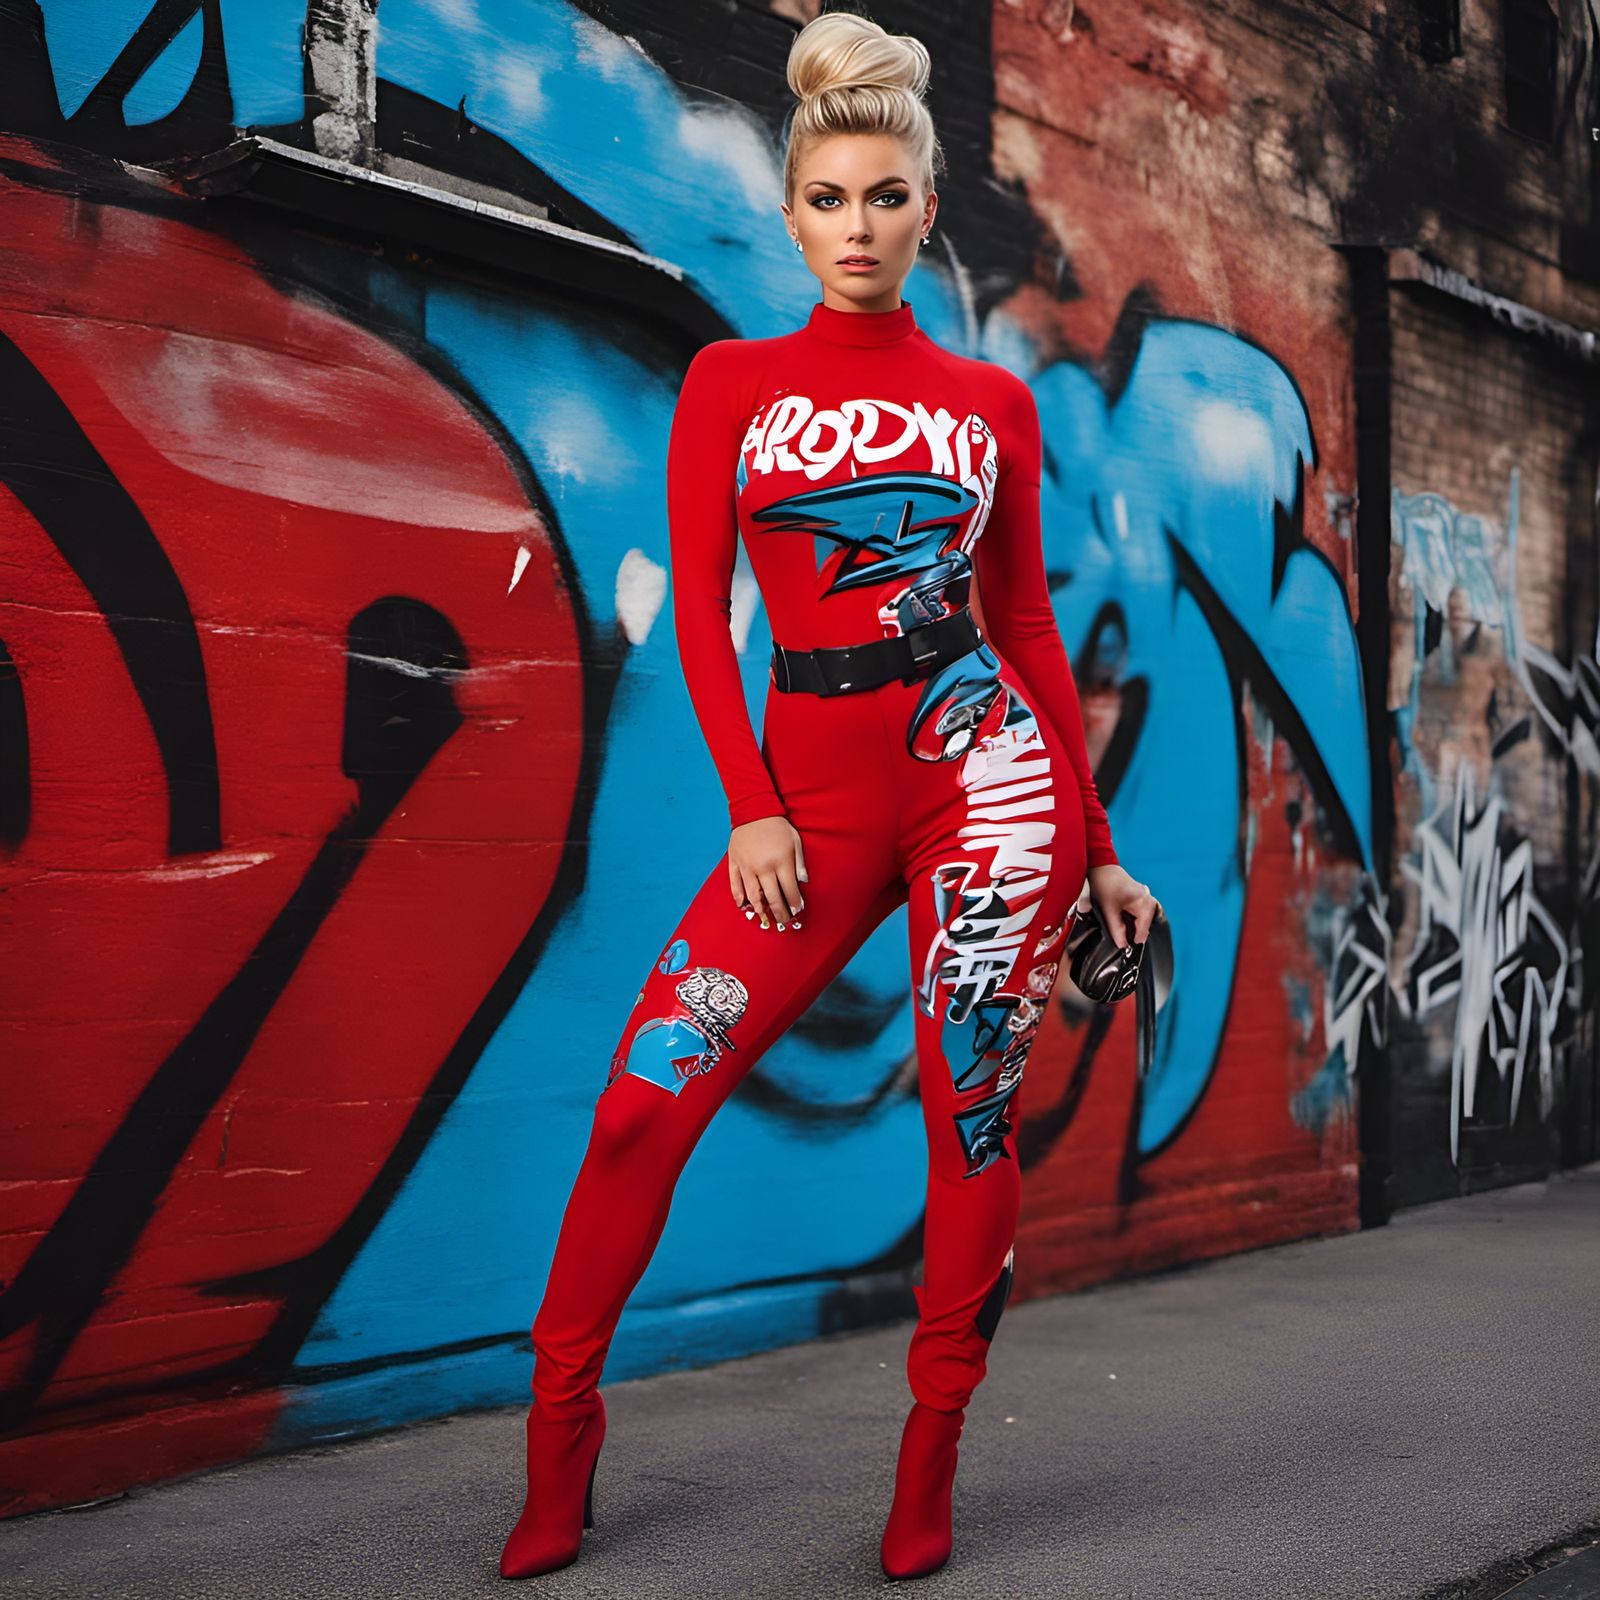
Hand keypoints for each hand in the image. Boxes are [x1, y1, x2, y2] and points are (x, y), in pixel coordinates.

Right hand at [729, 815, 807, 930]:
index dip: (795, 904)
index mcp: (781, 861)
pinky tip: (745, 908)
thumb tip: (803, 883)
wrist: (754, 810)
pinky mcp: (734, 863)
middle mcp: (763, 867)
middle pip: (773, 898)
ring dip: (761, 911)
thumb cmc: (778, 826)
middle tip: (786, 922)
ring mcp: (747, 866)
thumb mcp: (795, 841)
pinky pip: (735, 886)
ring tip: (766, 919)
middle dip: (781, 913)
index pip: (790, 890)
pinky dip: (740, 899)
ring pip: (754, 896)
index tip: (798, 911)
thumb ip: (799, 863)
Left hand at [1085, 863, 1161, 950]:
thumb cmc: (1105, 885)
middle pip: (1143, 926)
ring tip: (1116, 919)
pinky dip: (1129, 918)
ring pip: (1140, 920)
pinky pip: (1138, 914)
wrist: (1101, 867)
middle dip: (1130, 931)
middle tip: (1116, 930)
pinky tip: (1118, 914)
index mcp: (1145, 903)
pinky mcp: (1140, 897)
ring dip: (1129, 924)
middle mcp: (1149, 900)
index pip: (1143, 931)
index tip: (1122, 946)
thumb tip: (1122, 945)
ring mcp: (1146, 898)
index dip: (1132, 940)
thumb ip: (1116, 930)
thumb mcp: (1109, 911)